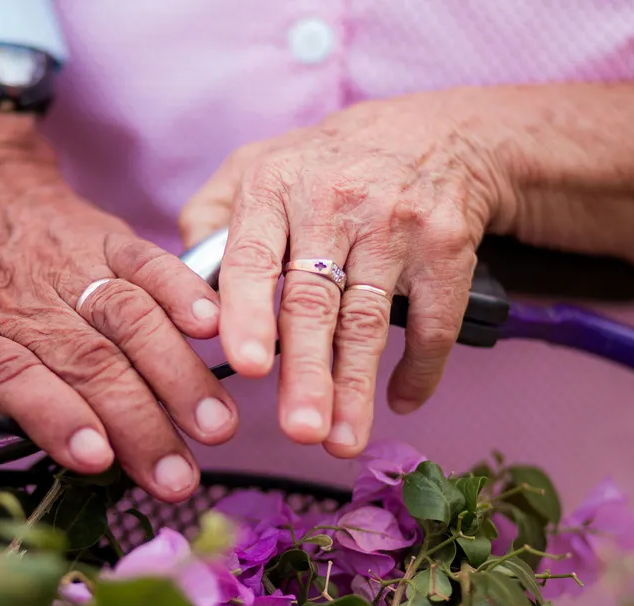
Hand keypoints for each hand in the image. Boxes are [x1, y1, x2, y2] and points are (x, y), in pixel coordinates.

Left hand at [0, 86, 237, 501]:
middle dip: (142, 424)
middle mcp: (21, 303)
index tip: (98, 456)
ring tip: (215, 424)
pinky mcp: (103, 239)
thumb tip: (10, 463)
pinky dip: (183, 293)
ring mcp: (68, 267)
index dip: (57, 418)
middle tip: (179, 477)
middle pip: (87, 363)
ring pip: (128, 320)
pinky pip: (148, 263)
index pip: (11, 380)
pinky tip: (212, 327)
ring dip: (177, 376)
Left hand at [180, 90, 513, 457]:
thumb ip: (208, 218)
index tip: (246, 366)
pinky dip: (419, 369)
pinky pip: (435, 321)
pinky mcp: (447, 246)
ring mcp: (395, 224)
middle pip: (315, 300)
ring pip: (370, 319)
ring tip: (341, 442)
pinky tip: (400, 401)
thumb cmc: (324, 166)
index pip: (254, 256)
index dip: (249, 313)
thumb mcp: (256, 165)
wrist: (433, 134)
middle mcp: (334, 201)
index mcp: (275, 186)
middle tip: (298, 431)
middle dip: (307, 371)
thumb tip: (186, 286)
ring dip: (356, 387)